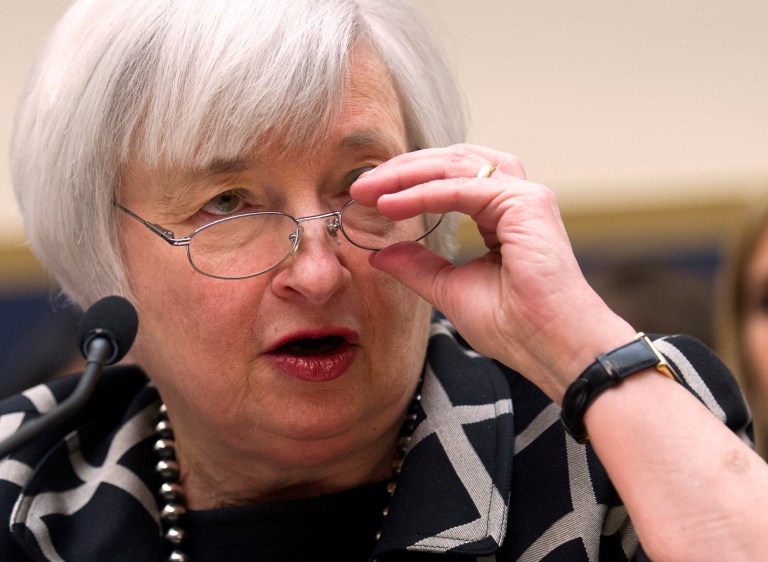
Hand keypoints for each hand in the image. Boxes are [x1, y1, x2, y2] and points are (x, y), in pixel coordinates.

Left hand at [351, 144, 634, 400]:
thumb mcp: (450, 290)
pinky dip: (425, 193)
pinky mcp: (526, 204)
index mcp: (501, 214)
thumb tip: (380, 252)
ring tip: (370, 188)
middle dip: (401, 170)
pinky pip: (463, 189)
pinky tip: (392, 203)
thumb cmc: (515, 326)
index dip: (406, 183)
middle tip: (358, 186)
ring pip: (457, 165)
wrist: (552, 348)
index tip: (365, 197)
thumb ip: (417, 266)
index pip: (448, 179)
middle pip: (451, 162)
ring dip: (409, 173)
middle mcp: (514, 198)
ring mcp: (524, 197)